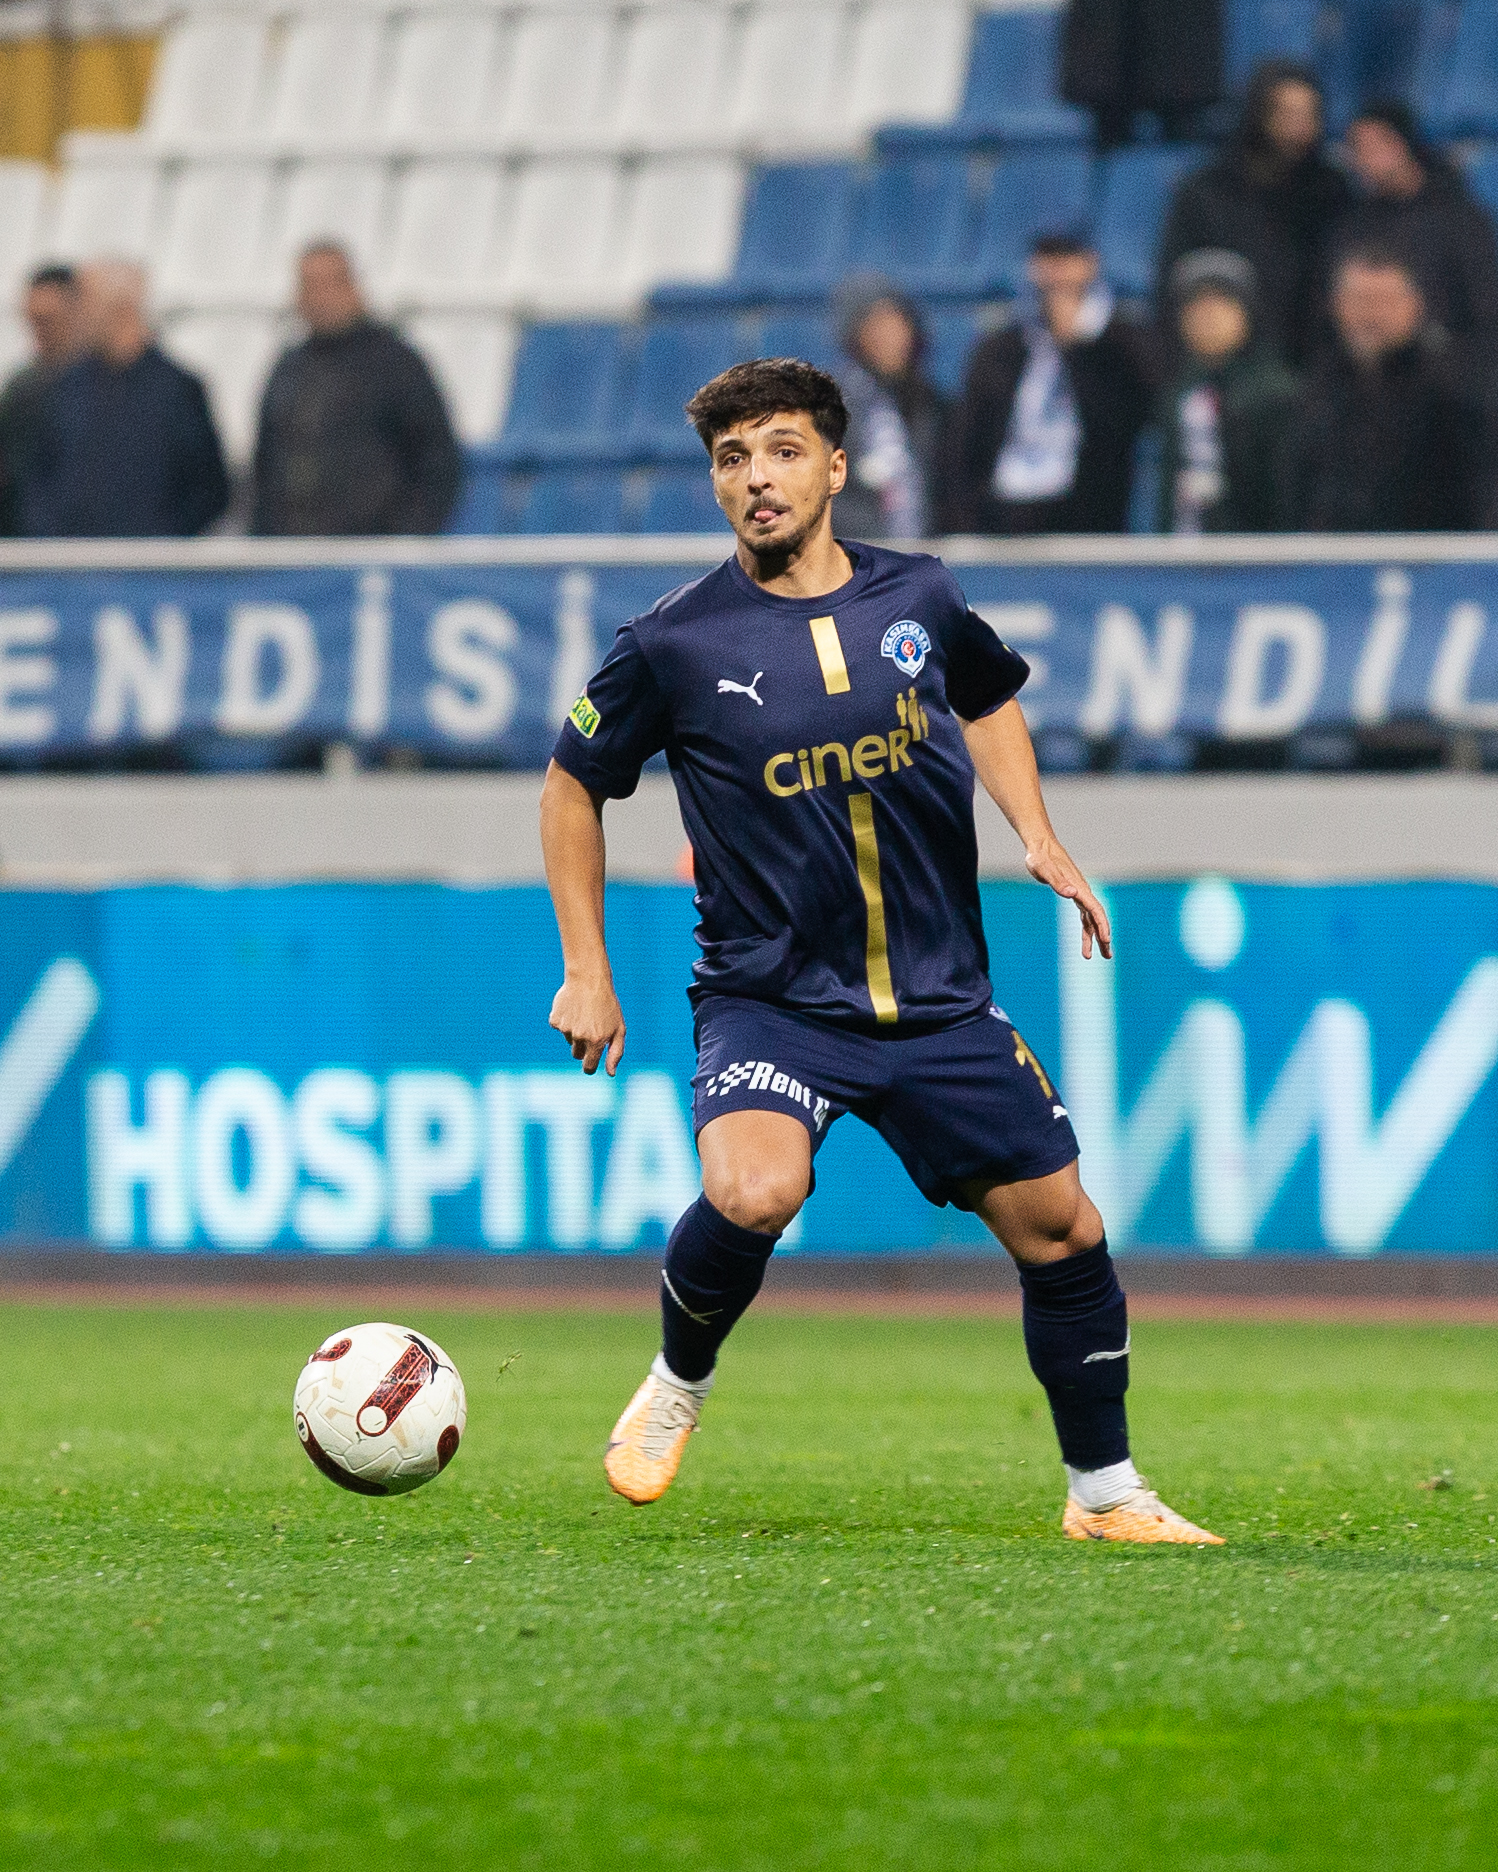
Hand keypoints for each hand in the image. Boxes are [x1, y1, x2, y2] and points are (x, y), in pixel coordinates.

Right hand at [549, 975, 626, 1074]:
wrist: (589, 979)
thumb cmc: (607, 1005)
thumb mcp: (618, 1028)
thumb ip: (615, 1053)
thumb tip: (611, 1073)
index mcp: (597, 1041)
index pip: (588, 1067)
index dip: (590, 1066)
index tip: (590, 1062)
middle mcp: (580, 1037)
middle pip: (577, 1054)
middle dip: (583, 1046)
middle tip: (591, 1028)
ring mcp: (566, 1029)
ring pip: (569, 1039)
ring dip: (575, 1031)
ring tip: (584, 1013)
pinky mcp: (555, 1020)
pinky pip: (560, 1027)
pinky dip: (565, 1020)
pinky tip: (573, 1008)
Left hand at [1025, 838, 1112, 959]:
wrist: (1041, 847)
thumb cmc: (1040, 857)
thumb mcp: (1043, 868)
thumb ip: (1057, 881)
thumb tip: (1072, 894)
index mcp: (1078, 887)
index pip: (1095, 909)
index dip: (1101, 925)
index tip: (1106, 940)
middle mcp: (1082, 891)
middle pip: (1097, 917)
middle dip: (1103, 937)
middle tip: (1108, 956)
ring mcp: (1079, 893)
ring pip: (1091, 919)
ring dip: (1094, 937)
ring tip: (1092, 956)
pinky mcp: (1073, 894)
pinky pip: (1084, 916)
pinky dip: (1085, 929)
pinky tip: (1086, 940)